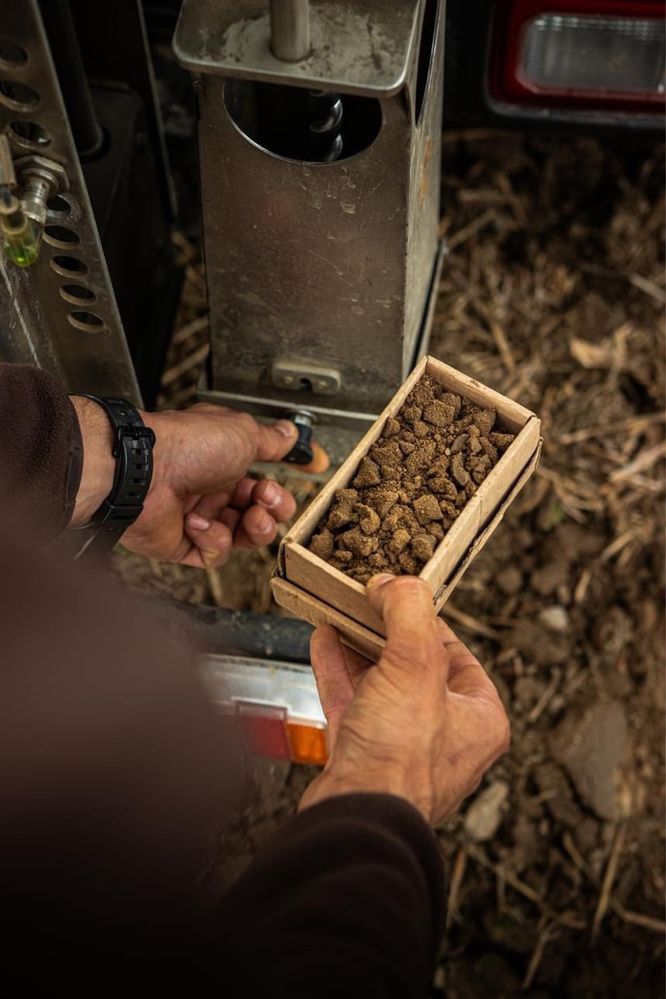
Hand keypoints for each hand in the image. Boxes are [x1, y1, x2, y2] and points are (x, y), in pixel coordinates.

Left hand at [70, 398, 304, 567]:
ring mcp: (196, 516)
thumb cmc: (185, 445)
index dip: (282, 484)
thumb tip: (290, 434)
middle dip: (272, 509)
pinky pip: (214, 554)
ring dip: (253, 528)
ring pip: (241, 536)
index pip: (262, 479)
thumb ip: (271, 440)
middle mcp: (210, 486)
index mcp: (223, 459)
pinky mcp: (181, 543)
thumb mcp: (242, 432)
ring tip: (249, 517)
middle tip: (268, 499)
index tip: (302, 481)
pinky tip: (200, 524)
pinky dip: (214, 541)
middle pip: (257, 511)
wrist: (143, 473)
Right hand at [300, 574, 509, 825]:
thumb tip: (395, 583)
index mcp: (479, 719)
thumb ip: (409, 612)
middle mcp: (447, 737)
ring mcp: (403, 748)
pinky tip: (323, 641)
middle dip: (386, 633)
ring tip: (342, 614)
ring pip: (381, 685)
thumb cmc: (401, 754)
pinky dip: (338, 671)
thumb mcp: (416, 663)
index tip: (400, 595)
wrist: (356, 816)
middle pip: (415, 667)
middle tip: (368, 602)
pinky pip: (353, 703)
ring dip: (359, 648)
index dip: (427, 620)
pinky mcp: (365, 758)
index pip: (457, 653)